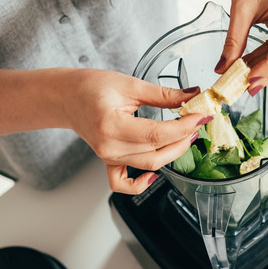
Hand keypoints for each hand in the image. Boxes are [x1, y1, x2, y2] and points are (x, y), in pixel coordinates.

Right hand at [63, 69, 208, 194]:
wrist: (66, 97)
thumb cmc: (91, 87)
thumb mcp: (129, 84)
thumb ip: (163, 94)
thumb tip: (191, 95)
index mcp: (112, 125)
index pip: (157, 134)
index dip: (184, 127)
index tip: (201, 116)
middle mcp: (109, 146)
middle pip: (156, 153)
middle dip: (183, 139)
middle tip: (197, 122)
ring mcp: (108, 157)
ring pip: (148, 165)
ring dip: (173, 153)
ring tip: (186, 135)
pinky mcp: (108, 161)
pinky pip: (123, 184)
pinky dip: (140, 184)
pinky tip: (154, 175)